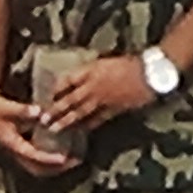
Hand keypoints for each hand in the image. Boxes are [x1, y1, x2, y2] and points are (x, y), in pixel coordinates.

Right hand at [0, 90, 73, 176]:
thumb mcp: (8, 108)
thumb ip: (24, 111)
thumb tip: (39, 112)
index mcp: (12, 143)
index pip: (33, 156)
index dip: (49, 159)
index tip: (64, 158)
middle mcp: (14, 152)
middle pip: (37, 169)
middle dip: (56, 168)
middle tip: (75, 162)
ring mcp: (16, 152)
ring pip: (36, 167)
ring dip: (54, 167)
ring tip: (72, 161)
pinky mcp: (18, 149)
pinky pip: (35, 161)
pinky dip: (48, 161)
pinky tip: (60, 154)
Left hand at [37, 52, 160, 135]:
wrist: (150, 73)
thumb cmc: (130, 64)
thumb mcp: (105, 62)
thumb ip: (90, 71)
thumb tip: (78, 79)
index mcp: (90, 70)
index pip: (67, 80)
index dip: (56, 89)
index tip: (48, 95)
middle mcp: (93, 86)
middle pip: (70, 99)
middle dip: (55, 110)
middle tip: (43, 119)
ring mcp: (102, 99)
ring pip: (80, 112)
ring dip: (66, 121)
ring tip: (54, 129)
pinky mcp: (113, 109)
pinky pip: (97, 119)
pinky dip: (87, 125)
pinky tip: (80, 131)